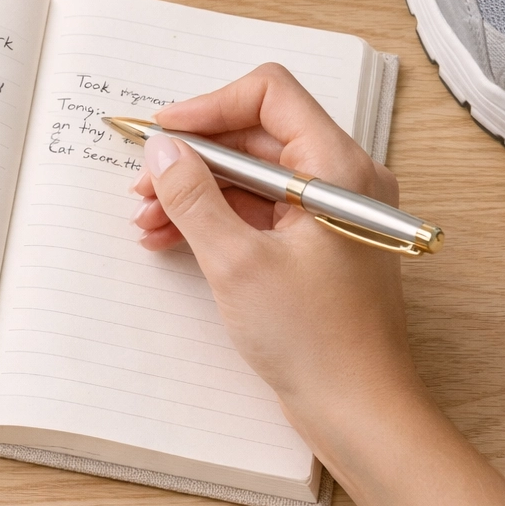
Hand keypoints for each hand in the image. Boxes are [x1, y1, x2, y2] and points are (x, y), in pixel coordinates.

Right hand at [131, 62, 415, 430]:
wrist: (360, 410)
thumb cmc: (317, 342)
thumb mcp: (237, 263)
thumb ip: (193, 197)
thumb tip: (162, 151)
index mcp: (339, 169)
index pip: (270, 95)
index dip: (209, 106)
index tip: (163, 132)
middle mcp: (341, 180)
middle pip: (255, 136)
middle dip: (193, 156)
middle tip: (144, 183)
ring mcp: (329, 214)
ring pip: (251, 176)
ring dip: (196, 190)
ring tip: (147, 219)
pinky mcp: (315, 245)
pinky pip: (259, 211)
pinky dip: (215, 218)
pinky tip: (170, 238)